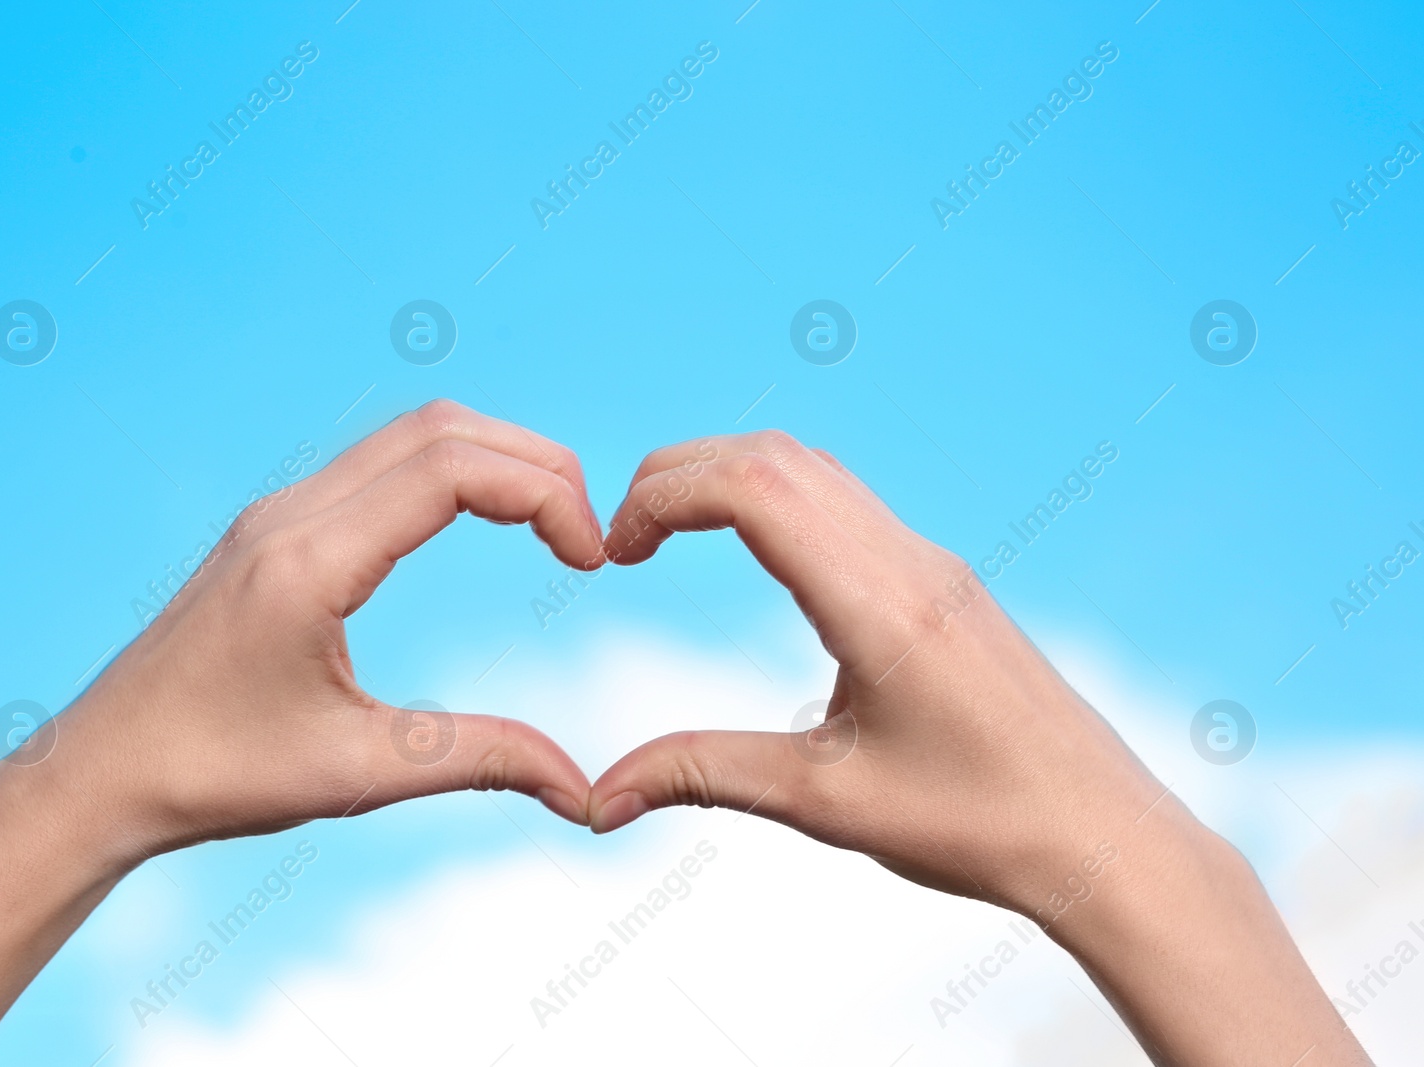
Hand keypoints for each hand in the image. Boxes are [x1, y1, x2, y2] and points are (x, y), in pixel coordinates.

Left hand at [0, 399, 603, 1065]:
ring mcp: (279, 513)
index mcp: (311, 561)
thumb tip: (584, 793)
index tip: (594, 561)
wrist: (98, 773)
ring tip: (553, 527)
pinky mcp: (275, 528)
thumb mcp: (360, 774)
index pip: (454, 468)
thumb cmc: (215, 776)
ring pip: (411, 435)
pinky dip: (452, 472)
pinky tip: (482, 523)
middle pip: (443, 428)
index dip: (546, 493)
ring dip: (496, 461)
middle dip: (537, 464)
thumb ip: (481, 762)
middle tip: (590, 537)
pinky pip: (379, 464)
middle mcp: (292, 514)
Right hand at [587, 430, 1370, 1066]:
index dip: (663, 494)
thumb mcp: (826, 804)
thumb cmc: (979, 826)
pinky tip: (750, 556)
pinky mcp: (942, 580)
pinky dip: (773, 497)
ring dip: (727, 478)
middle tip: (622, 542)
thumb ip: (707, 776)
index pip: (753, 486)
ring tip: (667, 537)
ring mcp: (931, 563)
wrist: (1103, 838)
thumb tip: (601, 796)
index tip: (613, 553)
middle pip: (772, 454)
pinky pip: (844, 500)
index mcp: (880, 605)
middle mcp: (909, 561)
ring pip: (810, 466)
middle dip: (677, 475)